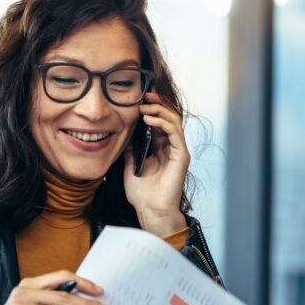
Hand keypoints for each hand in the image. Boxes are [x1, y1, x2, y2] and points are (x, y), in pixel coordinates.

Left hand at [123, 91, 188, 236]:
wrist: (150, 210)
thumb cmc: (141, 194)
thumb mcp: (130, 165)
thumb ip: (129, 149)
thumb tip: (122, 133)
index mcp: (159, 148)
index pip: (158, 121)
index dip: (150, 108)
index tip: (138, 98)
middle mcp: (170, 147)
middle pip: (168, 117)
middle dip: (157, 104)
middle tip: (144, 94)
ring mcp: (178, 150)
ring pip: (173, 121)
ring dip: (159, 110)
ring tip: (145, 105)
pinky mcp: (182, 156)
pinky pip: (174, 133)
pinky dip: (163, 123)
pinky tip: (150, 119)